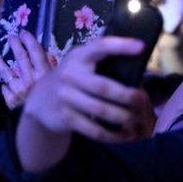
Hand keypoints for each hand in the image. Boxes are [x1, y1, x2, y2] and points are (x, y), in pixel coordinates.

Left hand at [0, 30, 53, 108]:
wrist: (47, 128)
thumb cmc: (59, 105)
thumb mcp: (60, 86)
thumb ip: (54, 73)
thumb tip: (50, 58)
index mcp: (45, 75)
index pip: (36, 53)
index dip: (30, 41)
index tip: (24, 32)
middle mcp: (30, 81)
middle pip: (21, 59)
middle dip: (16, 46)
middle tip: (11, 37)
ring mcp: (19, 91)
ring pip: (8, 74)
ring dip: (2, 65)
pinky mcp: (12, 102)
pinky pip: (6, 92)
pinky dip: (5, 88)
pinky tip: (3, 84)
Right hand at [22, 36, 148, 141]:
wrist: (40, 100)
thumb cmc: (72, 78)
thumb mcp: (80, 63)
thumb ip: (102, 61)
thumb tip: (140, 66)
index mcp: (79, 56)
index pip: (99, 47)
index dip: (120, 46)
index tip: (141, 47)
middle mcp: (70, 75)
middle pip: (103, 87)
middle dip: (128, 96)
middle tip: (142, 101)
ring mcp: (65, 97)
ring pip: (100, 111)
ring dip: (124, 117)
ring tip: (136, 119)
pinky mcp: (65, 117)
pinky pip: (94, 130)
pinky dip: (113, 135)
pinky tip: (125, 135)